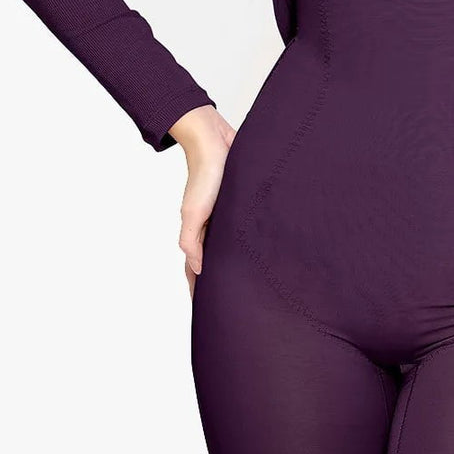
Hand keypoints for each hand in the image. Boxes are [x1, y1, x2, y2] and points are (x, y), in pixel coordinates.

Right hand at [168, 105, 237, 296]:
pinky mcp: (242, 202)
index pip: (196, 268)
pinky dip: (248, 242)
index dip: (199, 289)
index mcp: (198, 230)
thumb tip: (198, 269)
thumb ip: (191, 241)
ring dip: (236, 265)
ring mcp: (227, 214)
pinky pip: (244, 228)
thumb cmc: (204, 174)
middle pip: (215, 261)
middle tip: (233, 307)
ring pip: (231, 247)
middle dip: (220, 283)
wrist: (214, 139)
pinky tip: (261, 250)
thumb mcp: (193, 212)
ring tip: (249, 287)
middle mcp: (213, 225)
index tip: (206, 314)